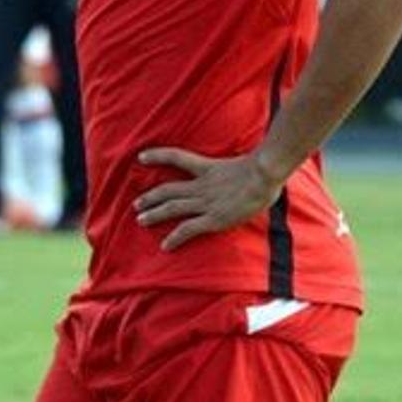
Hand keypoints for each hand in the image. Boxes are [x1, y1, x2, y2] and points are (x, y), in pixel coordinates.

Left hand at [134, 146, 291, 251]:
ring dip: (154, 214)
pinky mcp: (213, 219)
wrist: (264, 175)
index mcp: (208, 168)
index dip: (157, 156)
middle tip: (137, 204)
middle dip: (151, 197)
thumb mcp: (244, 161)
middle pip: (168, 189)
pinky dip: (174, 237)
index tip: (141, 157)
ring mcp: (206, 202)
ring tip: (140, 220)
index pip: (176, 157)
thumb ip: (237, 166)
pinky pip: (188, 229)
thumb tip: (244, 166)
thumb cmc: (263, 168)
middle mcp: (201, 185)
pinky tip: (165, 245)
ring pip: (172, 208)